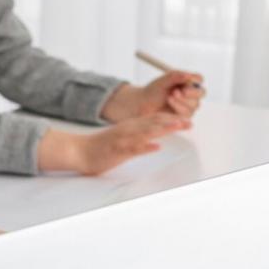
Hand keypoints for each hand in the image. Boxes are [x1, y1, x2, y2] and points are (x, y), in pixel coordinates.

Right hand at [72, 113, 190, 174]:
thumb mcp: (122, 137)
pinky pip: (133, 148)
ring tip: (178, 126)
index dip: (170, 118)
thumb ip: (138, 135)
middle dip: (172, 122)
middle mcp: (128, 129)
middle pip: (153, 122)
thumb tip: (154, 137)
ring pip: (146, 132)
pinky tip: (156, 147)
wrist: (79, 151)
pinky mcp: (117, 150)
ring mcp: (123, 139)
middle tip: (189, 122)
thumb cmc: (101, 147)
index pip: (153, 119)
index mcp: (130, 126)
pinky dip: (145, 147)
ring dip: (163, 129)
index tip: (185, 119)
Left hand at [102, 72, 204, 121]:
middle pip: (201, 93)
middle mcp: (191, 94)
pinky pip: (188, 113)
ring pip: (195, 104)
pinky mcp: (184, 116)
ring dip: (183, 100)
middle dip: (191, 92)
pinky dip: (179, 106)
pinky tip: (169, 101)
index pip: (199, 79)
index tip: (186, 80)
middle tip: (178, 90)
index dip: (195, 80)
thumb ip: (176, 76)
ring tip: (170, 96)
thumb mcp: (164, 80)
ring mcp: (189, 106)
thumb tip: (189, 76)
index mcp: (188, 82)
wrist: (143, 103)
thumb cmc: (154, 90)